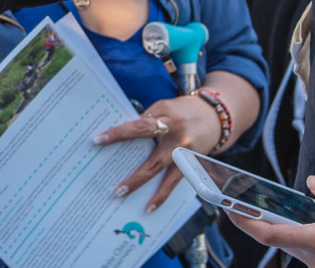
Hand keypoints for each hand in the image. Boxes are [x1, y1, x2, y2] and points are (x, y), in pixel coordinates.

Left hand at [95, 94, 221, 211]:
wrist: (216, 116)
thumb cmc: (183, 110)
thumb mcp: (164, 107)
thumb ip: (146, 120)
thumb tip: (121, 137)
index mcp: (168, 119)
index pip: (140, 126)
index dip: (119, 133)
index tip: (98, 140)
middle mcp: (178, 138)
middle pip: (153, 159)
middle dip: (134, 175)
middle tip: (115, 187)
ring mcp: (186, 154)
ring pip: (165, 176)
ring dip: (145, 189)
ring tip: (124, 196)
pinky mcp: (192, 165)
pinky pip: (175, 183)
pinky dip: (162, 195)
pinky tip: (150, 207)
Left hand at [225, 176, 314, 267]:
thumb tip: (310, 182)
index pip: (271, 234)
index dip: (245, 221)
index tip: (227, 207)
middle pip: (275, 239)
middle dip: (253, 221)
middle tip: (236, 200)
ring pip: (290, 244)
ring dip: (274, 226)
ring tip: (258, 204)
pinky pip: (304, 249)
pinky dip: (293, 232)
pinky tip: (292, 217)